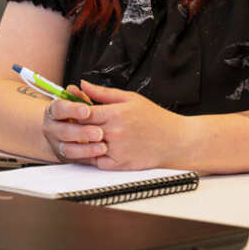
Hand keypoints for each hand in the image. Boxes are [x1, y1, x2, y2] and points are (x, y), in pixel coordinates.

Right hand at [41, 85, 106, 162]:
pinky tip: (99, 156)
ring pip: (68, 148)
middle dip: (82, 132)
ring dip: (86, 149)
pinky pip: (75, 160)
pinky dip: (87, 158)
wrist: (69, 131)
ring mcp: (57, 144)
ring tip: (102, 147)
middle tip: (99, 132)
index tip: (87, 110)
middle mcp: (52, 128)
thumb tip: (83, 85)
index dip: (72, 109)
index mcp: (54, 111)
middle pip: (63, 131)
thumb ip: (82, 95)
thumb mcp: (81, 101)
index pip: (59, 108)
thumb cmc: (78, 113)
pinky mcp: (65, 157)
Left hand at [72, 80, 189, 170]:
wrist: (174, 141)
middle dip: (76, 127)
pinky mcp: (120, 164)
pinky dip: (93, 156)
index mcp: (116, 113)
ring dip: (83, 142)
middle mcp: (115, 132)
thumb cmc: (155, 118)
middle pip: (83, 130)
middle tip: (74, 124)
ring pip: (88, 147)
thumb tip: (83, 84)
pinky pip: (97, 162)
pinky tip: (96, 149)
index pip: (83, 112)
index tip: (74, 111)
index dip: (75, 111)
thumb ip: (104, 93)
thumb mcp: (131, 99)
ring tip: (83, 137)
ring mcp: (117, 150)